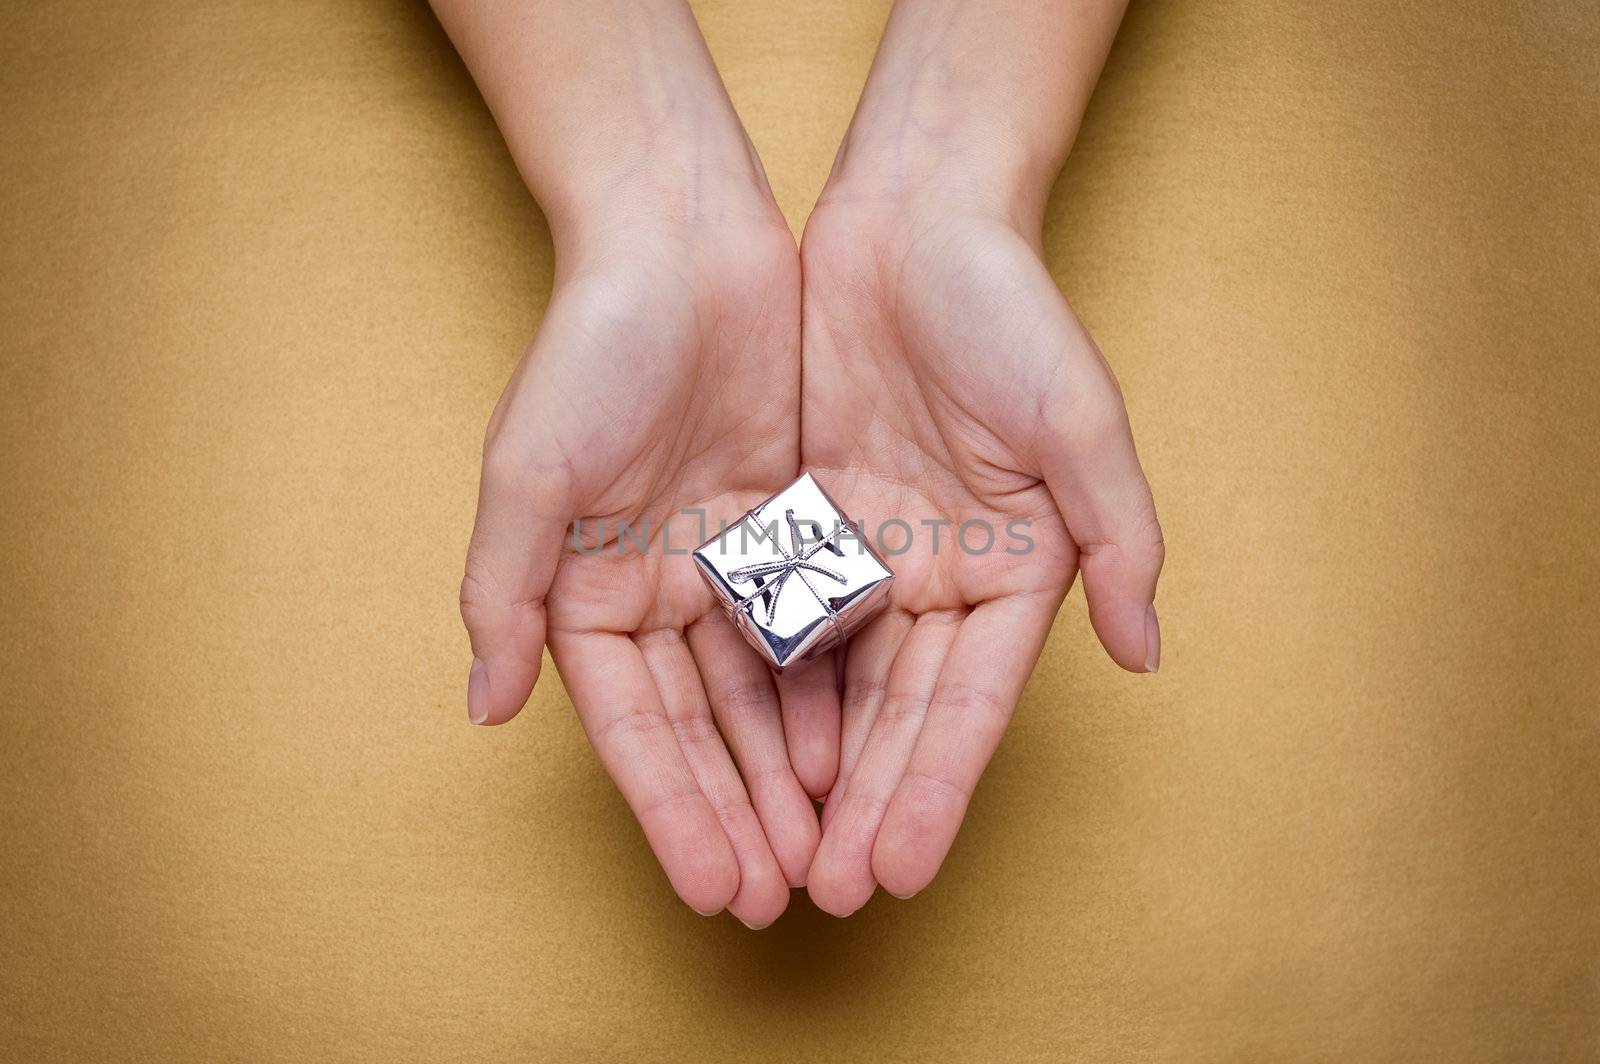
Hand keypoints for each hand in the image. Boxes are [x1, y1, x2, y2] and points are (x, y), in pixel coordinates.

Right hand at [460, 202, 832, 926]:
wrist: (682, 240)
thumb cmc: (593, 348)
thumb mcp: (530, 473)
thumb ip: (505, 595)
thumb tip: (484, 708)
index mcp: (585, 592)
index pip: (634, 728)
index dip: (673, 810)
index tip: (714, 887)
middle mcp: (655, 589)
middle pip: (702, 729)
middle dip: (738, 814)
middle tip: (779, 899)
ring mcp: (726, 562)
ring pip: (764, 692)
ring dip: (789, 773)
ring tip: (823, 854)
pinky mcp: (788, 524)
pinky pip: (816, 625)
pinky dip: (833, 690)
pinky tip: (858, 757)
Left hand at [798, 190, 1163, 914]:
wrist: (911, 219)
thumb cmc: (1008, 309)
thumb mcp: (1077, 416)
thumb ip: (1118, 534)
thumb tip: (1147, 652)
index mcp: (1017, 570)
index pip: (970, 704)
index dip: (936, 791)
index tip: (899, 871)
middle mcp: (944, 577)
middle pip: (898, 714)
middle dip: (867, 805)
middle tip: (829, 894)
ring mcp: (871, 554)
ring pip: (834, 682)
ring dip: (809, 768)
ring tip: (780, 852)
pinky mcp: (807, 519)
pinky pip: (777, 615)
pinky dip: (762, 684)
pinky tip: (739, 751)